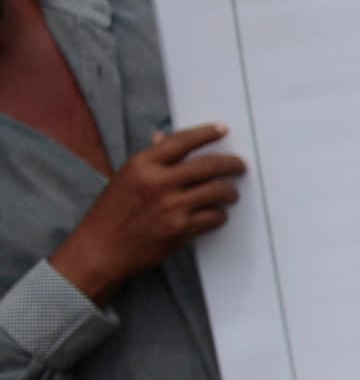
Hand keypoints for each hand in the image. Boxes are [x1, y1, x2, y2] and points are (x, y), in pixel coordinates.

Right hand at [47, 123, 243, 305]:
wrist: (100, 249)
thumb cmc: (110, 214)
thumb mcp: (124, 178)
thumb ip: (149, 160)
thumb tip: (162, 136)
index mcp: (141, 164)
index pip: (182, 141)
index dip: (206, 133)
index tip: (222, 129)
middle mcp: (158, 181)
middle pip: (209, 165)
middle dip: (232, 164)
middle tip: (240, 166)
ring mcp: (171, 205)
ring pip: (218, 191)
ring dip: (230, 192)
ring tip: (230, 194)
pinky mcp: (180, 228)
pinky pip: (214, 217)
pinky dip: (219, 215)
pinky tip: (216, 215)